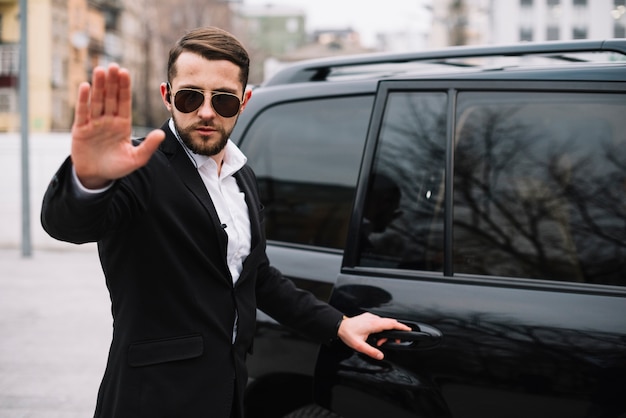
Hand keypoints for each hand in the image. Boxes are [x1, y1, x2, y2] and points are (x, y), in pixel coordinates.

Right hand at [71, 63, 164, 188]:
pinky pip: (83, 111)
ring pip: (97, 101)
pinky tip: (85, 86)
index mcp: (123, 124)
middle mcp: (109, 120)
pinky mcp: (81, 129)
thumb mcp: (136, 159)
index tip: (125, 72)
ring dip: (98, 86)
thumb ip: (148, 147)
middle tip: (113, 66)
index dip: (124, 87)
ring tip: (100, 70)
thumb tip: (161, 134)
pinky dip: (83, 99)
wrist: (97, 176)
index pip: (124, 102)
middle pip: (111, 97)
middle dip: (112, 82)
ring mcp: (94, 123)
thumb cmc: (117, 167)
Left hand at [337, 312, 410, 359]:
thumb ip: (371, 351)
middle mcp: (373, 318)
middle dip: (394, 332)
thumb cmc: (348, 334)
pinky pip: (379, 321)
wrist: (339, 326)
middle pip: (390, 323)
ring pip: (384, 323)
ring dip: (385, 332)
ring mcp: (370, 317)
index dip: (401, 327)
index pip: (391, 324)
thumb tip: (380, 356)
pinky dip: (381, 328)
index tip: (408, 329)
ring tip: (379, 342)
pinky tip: (376, 336)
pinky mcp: (368, 317)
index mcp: (373, 324)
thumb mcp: (359, 346)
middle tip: (393, 341)